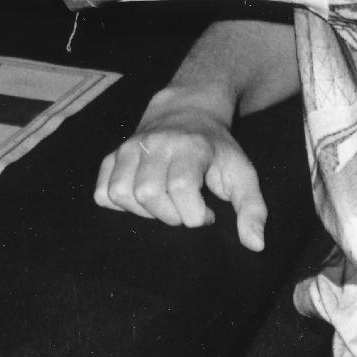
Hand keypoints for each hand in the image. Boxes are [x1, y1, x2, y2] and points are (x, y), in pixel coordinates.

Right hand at [93, 96, 268, 250]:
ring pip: (120, 193)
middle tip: (185, 210)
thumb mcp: (243, 174)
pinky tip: (142, 201)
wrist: (187, 111)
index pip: (181, 187)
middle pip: (147, 193)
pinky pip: (102, 192)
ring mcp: (128, 148)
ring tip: (164, 206)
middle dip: (169, 215)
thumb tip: (255, 246)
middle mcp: (153, 144)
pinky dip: (119, 205)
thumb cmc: (217, 150)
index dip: (194, 213)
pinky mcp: (112, 156)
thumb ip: (253, 209)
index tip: (208, 215)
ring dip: (143, 212)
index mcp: (189, 147)